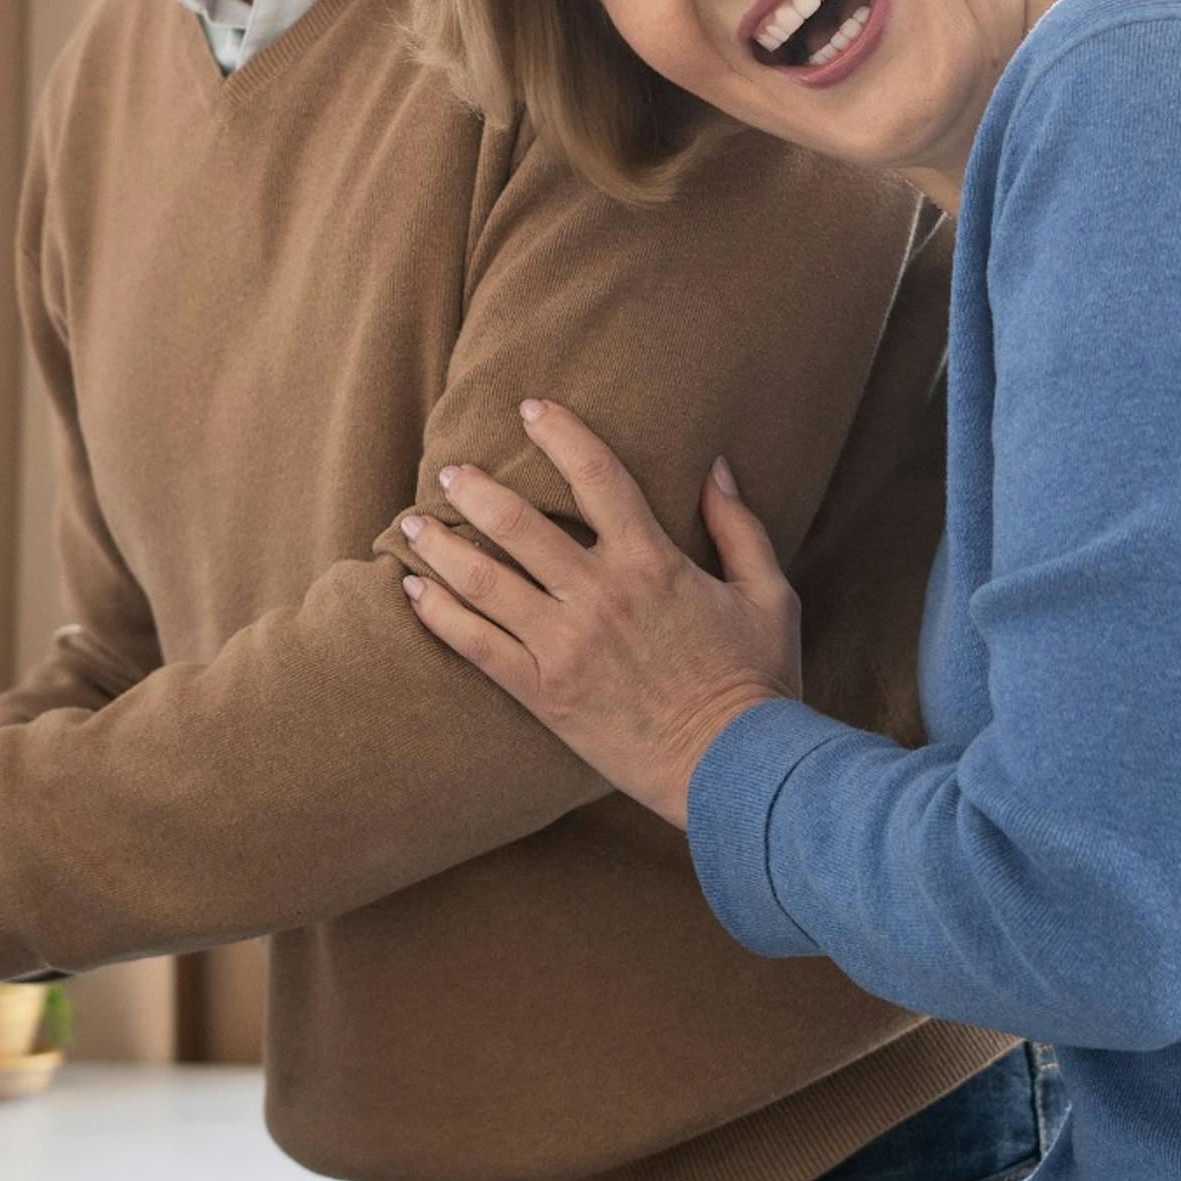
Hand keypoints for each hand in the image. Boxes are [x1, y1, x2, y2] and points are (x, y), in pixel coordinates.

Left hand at [397, 399, 801, 827]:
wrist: (735, 770)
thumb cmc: (758, 683)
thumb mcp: (769, 595)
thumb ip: (739, 526)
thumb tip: (715, 466)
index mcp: (652, 562)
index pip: (597, 476)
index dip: (560, 435)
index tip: (531, 410)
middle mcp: (599, 594)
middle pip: (517, 523)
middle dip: (475, 490)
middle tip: (449, 471)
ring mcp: (565, 645)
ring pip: (484, 580)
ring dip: (440, 545)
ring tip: (412, 524)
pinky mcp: (544, 693)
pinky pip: (476, 645)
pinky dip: (437, 614)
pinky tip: (411, 591)